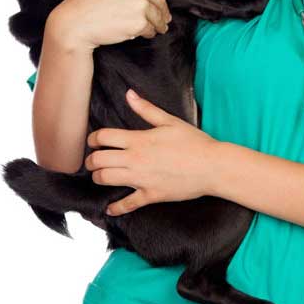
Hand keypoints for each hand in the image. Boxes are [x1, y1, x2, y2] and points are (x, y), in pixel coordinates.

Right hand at [51, 0, 199, 50]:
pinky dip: (147, 33)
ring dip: (155, 23)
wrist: (74, 24)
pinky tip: (134, 32)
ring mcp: (139, 5)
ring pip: (158, 16)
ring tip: (144, 27)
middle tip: (151, 18)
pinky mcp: (139, 23)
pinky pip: (152, 29)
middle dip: (159, 9)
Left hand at [85, 88, 220, 212]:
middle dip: (91, 160)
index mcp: (139, 140)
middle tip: (93, 159)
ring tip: (100, 175)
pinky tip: (110, 209)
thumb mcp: (170, 121)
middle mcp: (135, 160)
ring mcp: (141, 179)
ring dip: (98, 177)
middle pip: (99, 160)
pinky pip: (127, 204)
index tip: (93, 141)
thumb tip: (129, 94)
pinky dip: (115, 208)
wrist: (212, 167)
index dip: (93, 138)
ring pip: (106, 180)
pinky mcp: (150, 196)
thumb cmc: (194, 142)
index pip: (104, 137)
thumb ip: (146, 109)